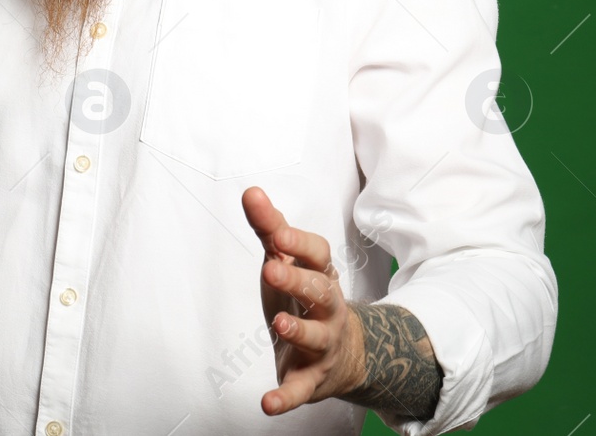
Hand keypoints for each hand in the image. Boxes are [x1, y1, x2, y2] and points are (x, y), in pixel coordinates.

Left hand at [241, 185, 365, 415]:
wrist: (344, 356)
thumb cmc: (306, 299)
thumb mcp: (287, 263)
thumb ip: (270, 230)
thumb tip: (251, 192)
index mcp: (321, 277)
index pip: (318, 255)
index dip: (299, 243)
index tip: (277, 231)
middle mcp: (329, 310)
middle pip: (321, 292)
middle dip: (298, 280)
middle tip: (271, 268)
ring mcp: (323, 345)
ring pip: (316, 337)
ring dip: (299, 330)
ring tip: (279, 324)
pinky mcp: (311, 380)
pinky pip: (301, 390)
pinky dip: (285, 397)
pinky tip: (267, 404)